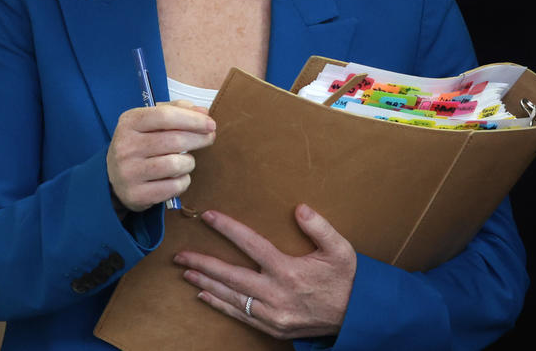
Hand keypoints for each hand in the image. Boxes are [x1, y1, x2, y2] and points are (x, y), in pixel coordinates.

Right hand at [107, 102, 215, 212]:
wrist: (114, 178)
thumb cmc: (141, 143)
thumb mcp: (151, 121)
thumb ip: (177, 111)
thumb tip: (204, 113)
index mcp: (129, 122)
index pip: (165, 116)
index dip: (193, 119)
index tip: (211, 124)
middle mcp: (125, 146)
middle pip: (175, 140)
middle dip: (199, 138)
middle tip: (209, 138)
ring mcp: (128, 172)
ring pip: (176, 164)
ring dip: (190, 162)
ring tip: (187, 161)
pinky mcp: (136, 195)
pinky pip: (174, 186)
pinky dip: (183, 181)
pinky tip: (177, 177)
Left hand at [174, 204, 356, 339]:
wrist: (355, 316)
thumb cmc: (347, 279)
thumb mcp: (340, 249)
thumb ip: (320, 227)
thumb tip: (299, 208)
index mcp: (288, 270)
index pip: (251, 244)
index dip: (228, 228)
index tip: (208, 216)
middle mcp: (275, 293)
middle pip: (230, 275)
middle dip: (202, 263)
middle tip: (180, 254)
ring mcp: (271, 313)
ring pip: (230, 297)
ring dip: (206, 283)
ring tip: (186, 272)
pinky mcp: (271, 327)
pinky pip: (239, 315)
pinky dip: (219, 305)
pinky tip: (205, 296)